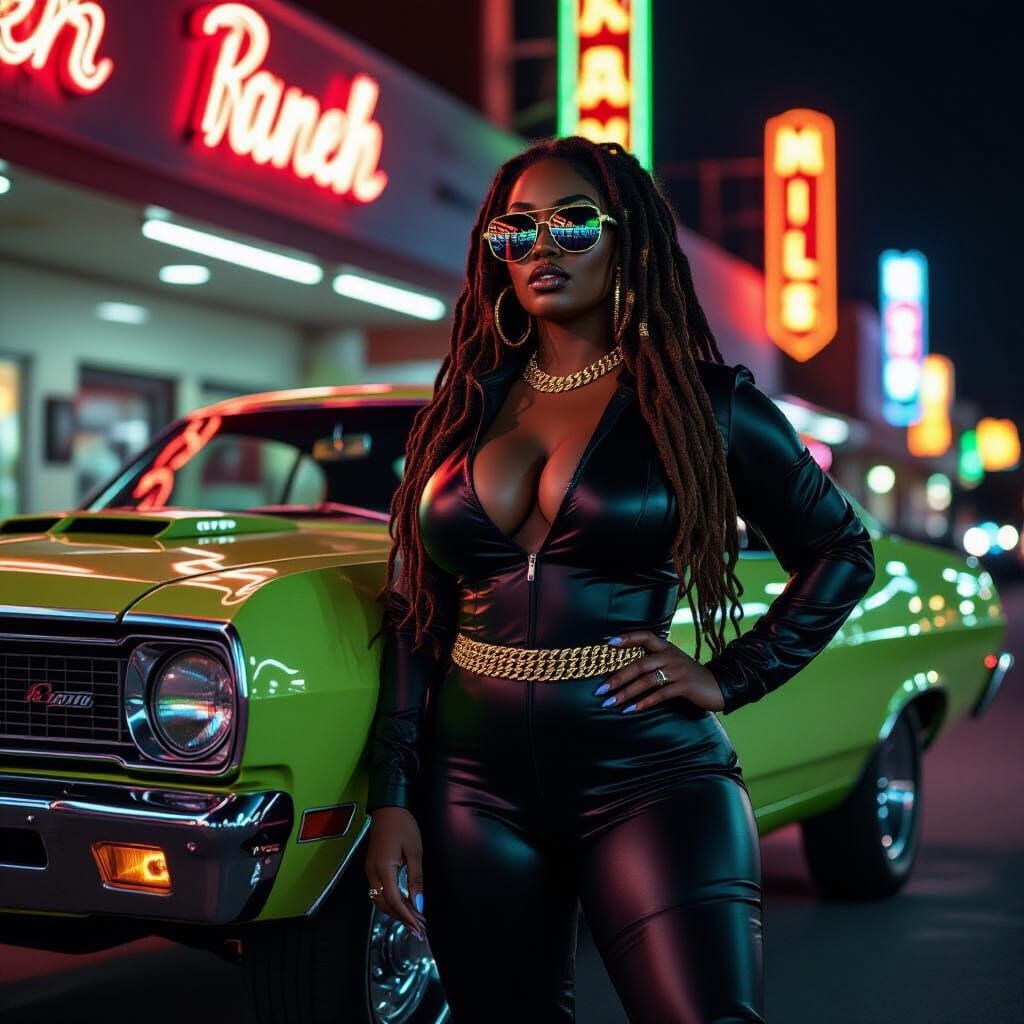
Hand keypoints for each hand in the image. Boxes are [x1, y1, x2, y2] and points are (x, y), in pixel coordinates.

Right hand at [365, 806, 427, 939]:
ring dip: (396, 911)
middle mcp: (372, 873)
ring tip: (414, 918)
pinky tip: (404, 903)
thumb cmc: (403, 825)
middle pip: (384, 904)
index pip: (393, 901)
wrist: (388, 807)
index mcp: (383, 869)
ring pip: (380, 900)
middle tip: (419, 927)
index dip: (406, 916)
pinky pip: (379, 891)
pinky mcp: (372, 867)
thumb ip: (416, 879)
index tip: (419, 927)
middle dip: (401, 918)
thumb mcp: (415, 851)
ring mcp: (370, 870)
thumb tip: (419, 903)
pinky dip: (391, 901)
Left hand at [593, 630, 725, 713]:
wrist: (718, 686)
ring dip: (626, 693)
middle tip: (600, 689)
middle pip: (639, 664)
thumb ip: (654, 663)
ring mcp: (677, 670)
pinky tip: (631, 710)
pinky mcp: (684, 686)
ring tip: (610, 703)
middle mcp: (670, 656)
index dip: (628, 638)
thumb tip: (626, 672)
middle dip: (617, 678)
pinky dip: (644, 703)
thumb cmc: (689, 677)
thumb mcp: (672, 664)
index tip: (609, 643)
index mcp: (666, 648)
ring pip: (646, 681)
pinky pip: (660, 694)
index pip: (645, 636)